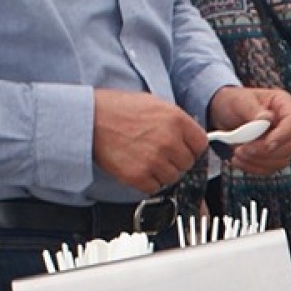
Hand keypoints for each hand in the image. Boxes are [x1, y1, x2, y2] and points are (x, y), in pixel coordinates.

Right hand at [91, 88, 209, 192]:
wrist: (89, 119)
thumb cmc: (118, 109)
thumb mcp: (154, 103)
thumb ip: (176, 121)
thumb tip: (189, 138)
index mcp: (176, 119)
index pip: (201, 144)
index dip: (191, 147)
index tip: (182, 148)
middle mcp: (169, 140)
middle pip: (188, 163)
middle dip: (176, 160)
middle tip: (158, 152)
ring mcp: (155, 160)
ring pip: (172, 177)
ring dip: (161, 172)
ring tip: (145, 158)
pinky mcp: (139, 176)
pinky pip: (154, 187)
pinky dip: (147, 182)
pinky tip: (136, 166)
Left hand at [209, 86, 290, 174]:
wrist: (223, 115)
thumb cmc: (234, 102)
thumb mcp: (239, 101)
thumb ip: (253, 109)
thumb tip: (267, 118)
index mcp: (284, 105)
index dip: (282, 136)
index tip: (266, 144)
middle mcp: (286, 125)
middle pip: (290, 146)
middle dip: (264, 151)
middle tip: (242, 149)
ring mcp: (282, 142)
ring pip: (280, 161)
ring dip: (257, 161)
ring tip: (236, 153)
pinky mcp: (273, 156)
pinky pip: (269, 169)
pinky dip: (252, 167)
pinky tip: (238, 159)